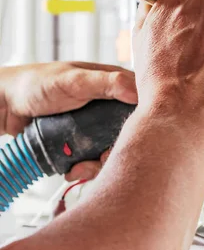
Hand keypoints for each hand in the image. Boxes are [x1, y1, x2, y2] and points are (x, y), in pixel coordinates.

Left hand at [0, 62, 137, 179]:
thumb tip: (139, 92)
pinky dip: (85, 168)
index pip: (142, 102)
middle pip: (130, 131)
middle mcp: (109, 105)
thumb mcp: (74, 80)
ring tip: (80, 168)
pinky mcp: (83, 141)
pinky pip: (95, 158)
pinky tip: (73, 169)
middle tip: (102, 157)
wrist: (4, 106)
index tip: (135, 136)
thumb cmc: (35, 84)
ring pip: (113, 148)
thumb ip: (107, 83)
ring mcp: (96, 125)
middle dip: (117, 149)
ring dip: (99, 163)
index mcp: (114, 84)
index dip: (144, 121)